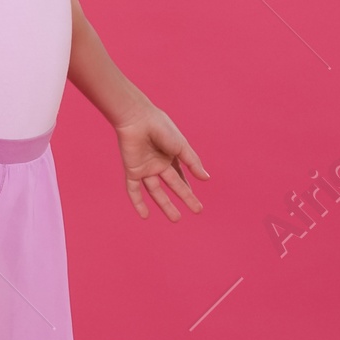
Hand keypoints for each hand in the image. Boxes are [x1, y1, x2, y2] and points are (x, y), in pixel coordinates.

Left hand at [115, 105, 208, 221]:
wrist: (138, 119)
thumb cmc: (161, 128)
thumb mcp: (181, 146)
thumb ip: (193, 162)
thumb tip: (206, 178)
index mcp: (170, 156)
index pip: (180, 175)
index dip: (187, 188)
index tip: (195, 201)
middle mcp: (157, 164)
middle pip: (172, 185)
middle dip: (184, 198)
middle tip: (197, 211)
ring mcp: (145, 168)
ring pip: (155, 192)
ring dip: (165, 205)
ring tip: (176, 219)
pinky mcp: (132, 170)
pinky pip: (133, 190)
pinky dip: (138, 203)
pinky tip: (144, 216)